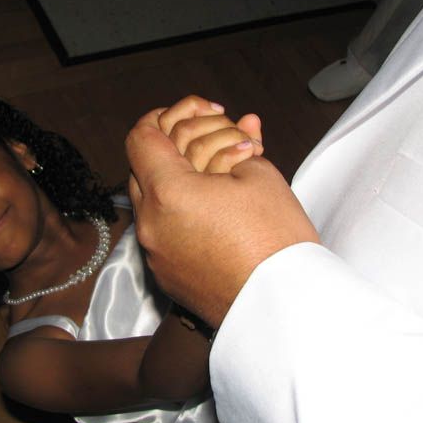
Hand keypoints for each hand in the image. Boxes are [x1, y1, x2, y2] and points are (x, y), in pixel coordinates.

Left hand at [126, 102, 319, 327]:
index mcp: (167, 192)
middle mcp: (149, 223)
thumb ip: (240, 144)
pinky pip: (162, 231)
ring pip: (152, 201)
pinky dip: (181, 212)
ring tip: (221, 174)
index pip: (141, 137)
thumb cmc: (275, 240)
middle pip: (143, 167)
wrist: (281, 308)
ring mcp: (154, 253)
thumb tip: (244, 124)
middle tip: (216, 141)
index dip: (163, 116)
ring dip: (178, 179)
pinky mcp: (166, 275)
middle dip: (176, 146)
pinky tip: (216, 209)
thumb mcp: (261, 176)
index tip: (194, 114)